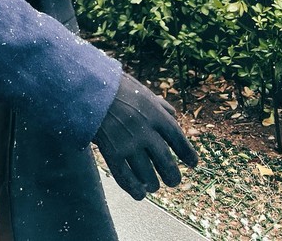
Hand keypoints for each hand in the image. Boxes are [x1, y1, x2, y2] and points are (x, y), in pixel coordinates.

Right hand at [94, 72, 197, 200]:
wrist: (87, 88)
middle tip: (174, 181)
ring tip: (153, 185)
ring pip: (148, 174)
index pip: (177, 137)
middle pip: (165, 161)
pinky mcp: (111, 153)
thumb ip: (158, 104)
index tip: (193, 163)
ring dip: (153, 183)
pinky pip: (126, 178)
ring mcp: (127, 143)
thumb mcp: (140, 89)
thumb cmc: (114, 87)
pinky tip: (139, 193)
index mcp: (153, 112)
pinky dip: (134, 189)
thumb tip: (174, 115)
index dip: (187, 152)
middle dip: (172, 175)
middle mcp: (144, 129)